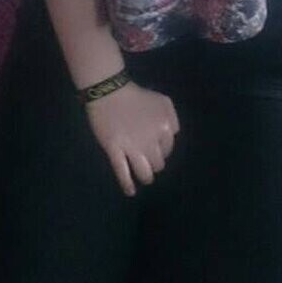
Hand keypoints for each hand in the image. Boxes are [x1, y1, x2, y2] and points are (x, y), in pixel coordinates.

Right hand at [85, 81, 179, 196]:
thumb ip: (172, 118)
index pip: (168, 148)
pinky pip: (123, 173)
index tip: (155, 148)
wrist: (109, 90)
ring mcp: (133, 147)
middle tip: (148, 160)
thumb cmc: (136, 95)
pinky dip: (127, 184)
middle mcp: (151, 140)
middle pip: (158, 163)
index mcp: (165, 127)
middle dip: (154, 163)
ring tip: (144, 177)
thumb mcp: (162, 101)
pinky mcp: (115, 150)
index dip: (161, 149)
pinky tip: (131, 191)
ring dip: (146, 177)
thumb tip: (171, 136)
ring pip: (144, 172)